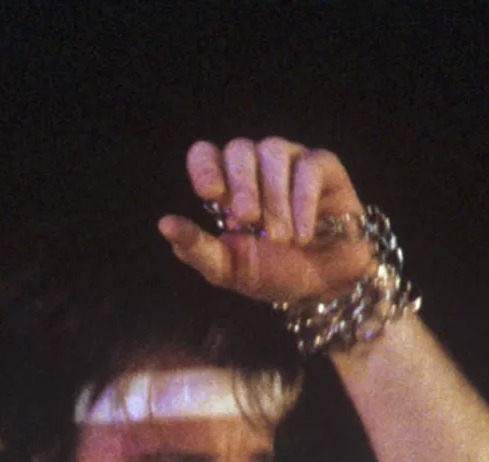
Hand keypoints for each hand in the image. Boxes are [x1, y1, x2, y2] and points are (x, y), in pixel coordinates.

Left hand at [157, 138, 375, 303]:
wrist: (323, 285)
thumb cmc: (273, 271)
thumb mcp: (227, 269)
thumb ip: (196, 248)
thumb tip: (164, 224)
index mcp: (227, 186)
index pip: (206, 154)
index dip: (205, 166)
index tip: (210, 194)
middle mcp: (256, 167)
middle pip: (239, 149)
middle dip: (241, 185)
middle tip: (247, 220)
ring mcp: (290, 162)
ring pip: (273, 152)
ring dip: (274, 198)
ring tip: (280, 238)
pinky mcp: (324, 167)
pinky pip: (309, 168)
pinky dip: (303, 203)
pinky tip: (302, 236)